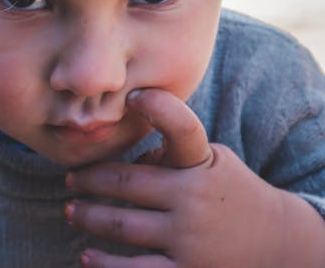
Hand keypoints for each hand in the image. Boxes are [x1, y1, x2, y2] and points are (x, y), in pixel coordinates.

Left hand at [64, 89, 284, 267]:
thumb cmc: (231, 192)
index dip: (158, 106)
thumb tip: (136, 154)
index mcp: (202, 163)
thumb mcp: (212, 162)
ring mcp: (189, 238)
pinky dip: (105, 264)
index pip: (182, 127)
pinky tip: (86, 256)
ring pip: (122, 226)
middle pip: (126, 182)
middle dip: (90, 179)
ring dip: (89, 216)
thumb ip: (174, 155)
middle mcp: (193, 197)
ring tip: (71, 210)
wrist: (277, 243)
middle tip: (70, 179)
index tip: (134, 96)